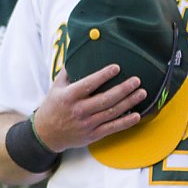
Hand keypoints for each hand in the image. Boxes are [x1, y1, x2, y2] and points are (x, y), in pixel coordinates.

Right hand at [30, 65, 147, 151]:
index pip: (88, 84)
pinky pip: (112, 128)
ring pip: (111, 113)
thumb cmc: (53, 107)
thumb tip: (78, 51)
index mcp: (69, 97)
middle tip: (136, 80)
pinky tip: (137, 115)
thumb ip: (68, 71)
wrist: (47, 134)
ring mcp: (87, 124)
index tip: (116, 67)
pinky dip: (125, 122)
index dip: (103, 76)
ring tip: (141, 93)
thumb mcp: (56, 87)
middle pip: (105, 99)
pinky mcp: (92, 135)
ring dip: (129, 103)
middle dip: (123, 89)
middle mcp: (79, 111)